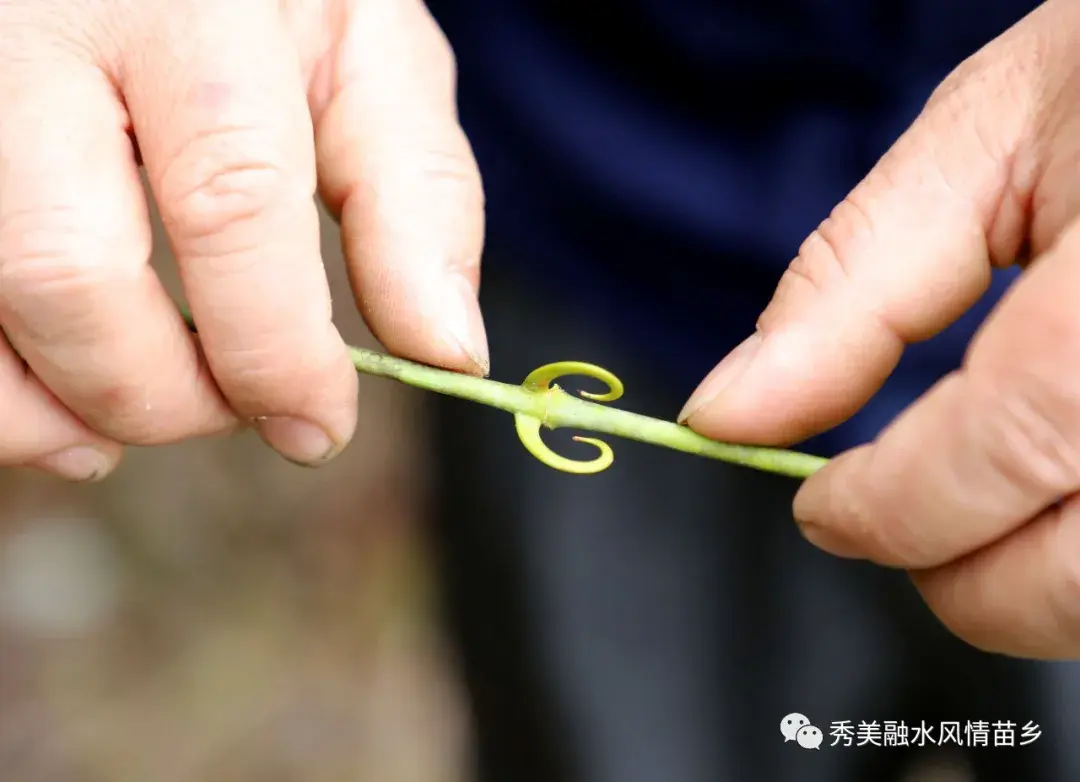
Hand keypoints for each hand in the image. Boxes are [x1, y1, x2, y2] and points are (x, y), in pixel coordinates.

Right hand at [0, 0, 485, 479]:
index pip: (228, 201)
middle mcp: (37, 33)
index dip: (277, 349)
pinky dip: (1, 389)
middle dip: (164, 390)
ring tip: (141, 415)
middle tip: (232, 408)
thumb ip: (414, 196)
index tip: (319, 425)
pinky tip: (61, 390)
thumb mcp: (369, 58)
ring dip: (63, 405)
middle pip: (71, 268)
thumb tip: (445, 349)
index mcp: (188, 4)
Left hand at [680, 0, 1079, 658]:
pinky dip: (1078, 542)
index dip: (889, 509)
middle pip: (1075, 574)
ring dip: (1027, 579)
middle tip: (894, 521)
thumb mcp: (989, 139)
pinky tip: (1051, 480)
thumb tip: (730, 410)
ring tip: (973, 501)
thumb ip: (851, 285)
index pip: (1006, 450)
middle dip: (957, 576)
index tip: (825, 510)